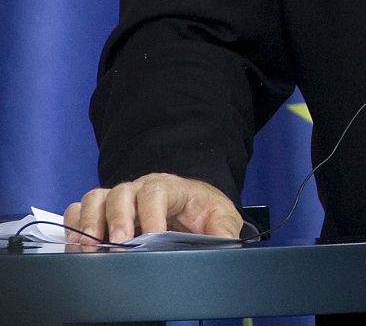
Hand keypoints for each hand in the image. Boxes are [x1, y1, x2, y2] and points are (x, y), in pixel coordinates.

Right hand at [63, 173, 240, 244]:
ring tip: (90, 246)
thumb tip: (224, 242)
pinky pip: (80, 208)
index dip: (151, 212)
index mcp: (171, 187)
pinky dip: (74, 224)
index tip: (152, 235)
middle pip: (122, 193)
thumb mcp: (221, 218)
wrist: (191, 207)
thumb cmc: (203, 211)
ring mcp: (119, 198)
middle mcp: (140, 188)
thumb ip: (223, 229)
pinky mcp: (103, 211)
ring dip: (90, 222)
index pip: (157, 191)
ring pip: (97, 198)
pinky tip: (77, 244)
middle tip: (119, 242)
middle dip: (117, 218)